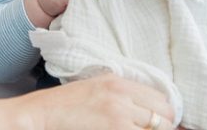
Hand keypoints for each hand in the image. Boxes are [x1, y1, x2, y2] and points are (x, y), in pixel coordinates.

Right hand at [0, 73, 176, 129]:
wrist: (40, 114)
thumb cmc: (63, 106)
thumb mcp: (95, 89)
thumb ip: (120, 95)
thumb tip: (146, 113)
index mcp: (119, 81)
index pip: (161, 98)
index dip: (166, 115)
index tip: (163, 125)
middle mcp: (123, 94)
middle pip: (164, 115)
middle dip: (164, 127)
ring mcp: (119, 113)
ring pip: (156, 128)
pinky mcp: (114, 127)